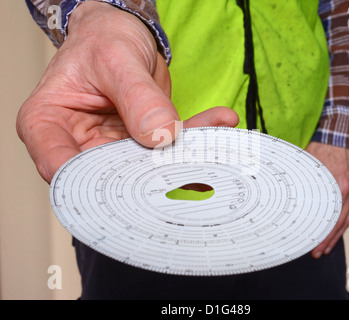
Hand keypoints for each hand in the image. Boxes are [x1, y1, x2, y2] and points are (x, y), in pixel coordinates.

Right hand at [16, 2, 238, 183]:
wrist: (121, 34)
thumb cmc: (101, 39)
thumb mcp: (115, 58)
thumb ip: (137, 97)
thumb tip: (159, 135)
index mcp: (48, 124)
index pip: (58, 165)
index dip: (90, 183)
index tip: (132, 181)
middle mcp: (77, 142)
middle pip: (106, 176)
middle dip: (148, 177)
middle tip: (185, 168)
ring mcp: (110, 147)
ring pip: (145, 166)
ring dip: (182, 156)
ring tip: (213, 140)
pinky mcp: (139, 144)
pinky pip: (167, 148)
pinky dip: (195, 137)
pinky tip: (219, 122)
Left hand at [305, 142, 348, 258]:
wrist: (339, 134)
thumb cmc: (321, 147)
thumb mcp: (307, 163)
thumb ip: (299, 181)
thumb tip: (279, 193)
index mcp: (338, 184)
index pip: (331, 217)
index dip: (323, 233)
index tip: (313, 244)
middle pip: (340, 222)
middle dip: (329, 240)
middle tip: (317, 252)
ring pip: (348, 219)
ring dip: (337, 235)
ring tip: (326, 248)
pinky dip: (343, 222)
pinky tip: (336, 231)